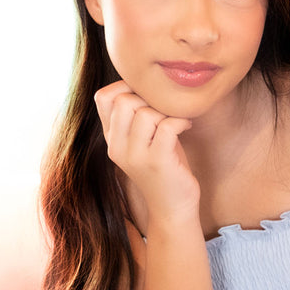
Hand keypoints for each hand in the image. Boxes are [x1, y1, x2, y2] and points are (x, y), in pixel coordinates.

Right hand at [93, 81, 198, 220]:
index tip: (148, 95)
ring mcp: (135, 156)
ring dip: (167, 111)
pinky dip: (180, 121)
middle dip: (149, 98)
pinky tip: (186, 127)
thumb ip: (136, 116)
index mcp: (112, 138)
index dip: (126, 86)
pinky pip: (166, 126)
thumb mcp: (143, 140)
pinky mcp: (157, 162)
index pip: (102, 97)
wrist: (172, 209)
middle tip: (165, 110)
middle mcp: (117, 147)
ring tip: (176, 121)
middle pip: (124, 100)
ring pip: (145, 112)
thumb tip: (145, 81)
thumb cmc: (164, 167)